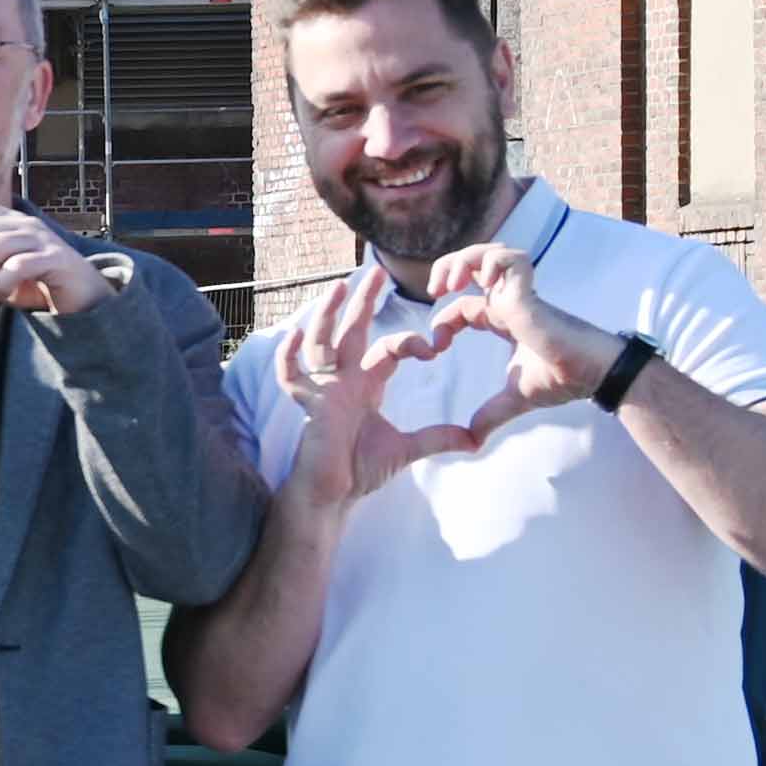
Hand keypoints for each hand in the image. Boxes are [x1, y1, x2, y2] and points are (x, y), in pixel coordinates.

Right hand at [269, 268, 483, 514]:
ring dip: (328, 314)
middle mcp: (342, 380)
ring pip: (322, 343)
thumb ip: (438, 438)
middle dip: (362, 301)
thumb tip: (476, 441)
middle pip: (351, 331)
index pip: (387, 349)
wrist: (334, 494)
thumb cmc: (361, 470)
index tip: (434, 348)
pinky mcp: (308, 405)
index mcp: (365, 385)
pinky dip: (289, 357)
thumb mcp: (408, 449)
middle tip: (375, 271)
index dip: (410, 343)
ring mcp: (322, 389)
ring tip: (338, 287)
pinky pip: (292, 376)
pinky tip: (294, 335)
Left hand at [415, 242, 619, 425]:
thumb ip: (492, 414)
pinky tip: (479, 283)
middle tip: (434, 291)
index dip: (444, 319)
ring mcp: (522, 294)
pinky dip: (491, 262)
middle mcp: (512, 301)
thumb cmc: (565, 378)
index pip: (465, 305)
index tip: (435, 346)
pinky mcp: (531, 295)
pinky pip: (511, 260)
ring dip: (464, 260)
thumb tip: (473, 440)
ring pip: (490, 254)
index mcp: (506, 318)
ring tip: (449, 283)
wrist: (595, 375)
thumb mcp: (516, 398)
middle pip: (475, 264)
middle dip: (447, 268)